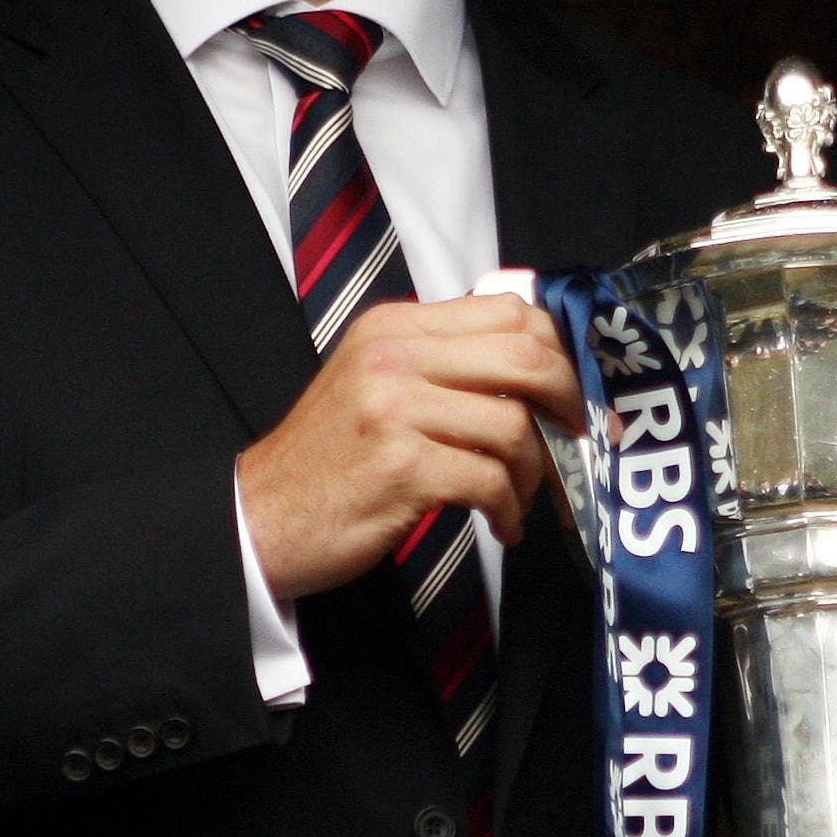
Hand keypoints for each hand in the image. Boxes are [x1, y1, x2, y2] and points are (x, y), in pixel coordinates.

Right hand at [236, 293, 578, 600]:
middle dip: (568, 405)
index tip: (576, 393)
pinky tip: (501, 525)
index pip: (508, 311)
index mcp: (397, 326)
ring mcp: (396, 409)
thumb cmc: (328, 460)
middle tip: (576, 442)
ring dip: (534, 473)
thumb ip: (442, 364)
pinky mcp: (402, 467)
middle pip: (526, 357)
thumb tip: (539, 375)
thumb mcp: (376, 383)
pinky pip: (490, 480)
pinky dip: (509, 510)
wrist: (260, 515)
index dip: (559, 352)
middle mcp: (396, 356)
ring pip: (514, 426)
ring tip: (519, 498)